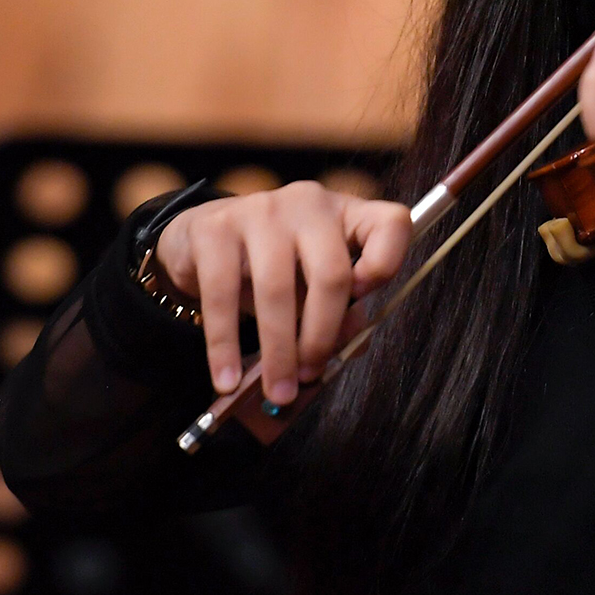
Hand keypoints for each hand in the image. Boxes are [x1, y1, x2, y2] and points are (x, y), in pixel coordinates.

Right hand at [157, 182, 412, 413]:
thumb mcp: (312, 286)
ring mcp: (260, 210)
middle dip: (321, 337)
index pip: (391, 223)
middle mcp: (309, 204)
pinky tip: (227, 377)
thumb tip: (346, 348)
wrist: (202, 240)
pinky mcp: (214, 229)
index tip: (365, 301)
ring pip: (277, 289)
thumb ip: (340, 314)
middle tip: (310, 375)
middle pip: (331, 274)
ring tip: (277, 390)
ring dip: (278, 352)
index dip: (386, 265)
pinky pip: (221, 296)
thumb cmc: (272, 268)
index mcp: (347, 215)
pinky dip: (225, 346)